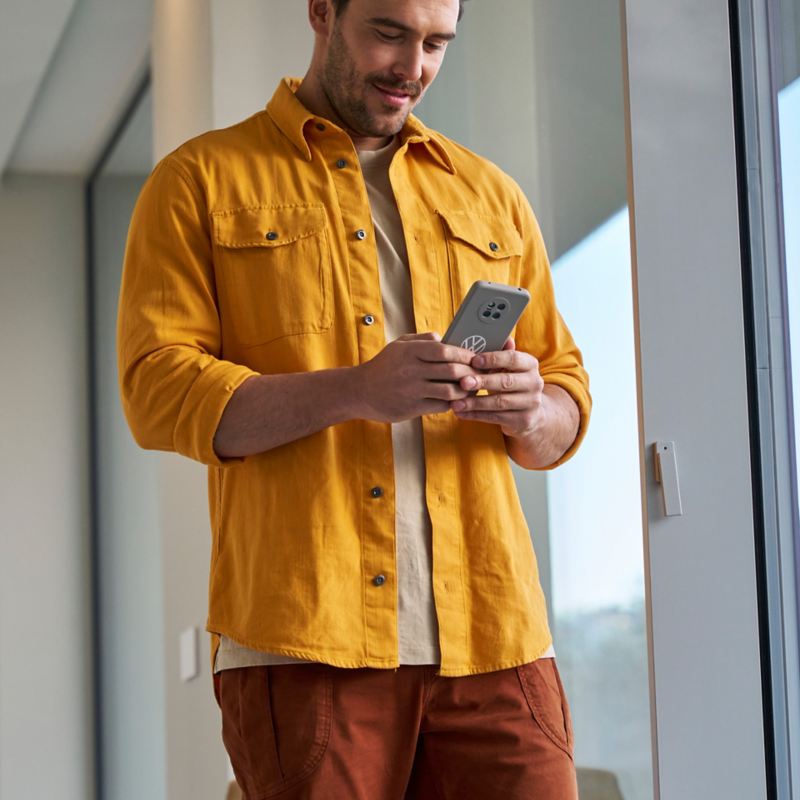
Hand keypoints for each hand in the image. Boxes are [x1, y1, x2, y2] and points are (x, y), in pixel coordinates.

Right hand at [355, 333, 478, 422]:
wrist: (360, 391)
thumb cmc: (383, 366)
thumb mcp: (398, 345)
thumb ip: (421, 339)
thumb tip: (443, 338)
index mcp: (410, 351)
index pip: (445, 350)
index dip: (464, 355)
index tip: (474, 358)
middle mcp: (412, 369)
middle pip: (452, 370)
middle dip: (470, 373)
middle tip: (478, 375)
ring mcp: (412, 389)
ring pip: (449, 390)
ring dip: (464, 391)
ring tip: (470, 389)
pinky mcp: (412, 407)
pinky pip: (440, 405)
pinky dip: (452, 403)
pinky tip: (455, 400)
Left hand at [450, 338, 545, 437]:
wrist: (532, 413)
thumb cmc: (512, 383)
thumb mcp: (509, 368)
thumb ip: (501, 353)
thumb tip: (501, 336)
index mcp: (530, 364)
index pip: (513, 358)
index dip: (493, 359)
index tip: (473, 361)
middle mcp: (534, 383)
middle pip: (505, 382)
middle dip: (482, 382)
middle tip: (462, 382)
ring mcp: (531, 403)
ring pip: (499, 402)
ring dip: (475, 403)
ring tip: (456, 403)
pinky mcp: (523, 420)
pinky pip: (496, 417)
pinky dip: (476, 415)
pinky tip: (461, 413)